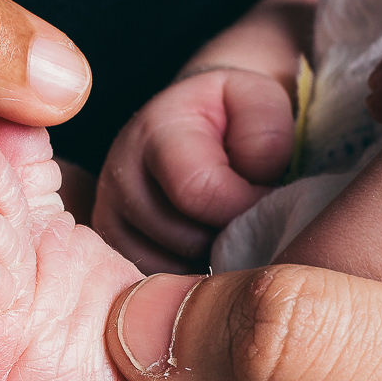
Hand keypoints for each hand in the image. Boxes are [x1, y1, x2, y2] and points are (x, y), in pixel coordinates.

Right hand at [92, 67, 293, 272]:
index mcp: (156, 131)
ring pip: (170, 268)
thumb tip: (254, 186)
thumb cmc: (232, 115)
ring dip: (210, 259)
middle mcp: (120, 174)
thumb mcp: (259, 99)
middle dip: (229, 237)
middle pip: (185, 239)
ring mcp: (109, 214)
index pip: (198, 192)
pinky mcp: (112, 246)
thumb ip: (265, 131)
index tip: (272, 205)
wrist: (194, 120)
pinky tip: (208, 248)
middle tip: (251, 220)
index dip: (245, 209)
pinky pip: (157, 282)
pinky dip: (189, 275)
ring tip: (228, 230)